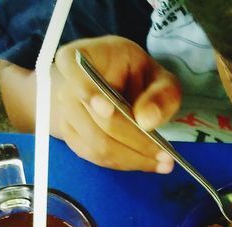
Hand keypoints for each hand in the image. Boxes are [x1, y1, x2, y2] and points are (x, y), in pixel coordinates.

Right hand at [51, 36, 182, 172]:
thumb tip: (147, 120)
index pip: (73, 70)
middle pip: (97, 121)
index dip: (87, 91)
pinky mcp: (72, 138)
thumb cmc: (134, 75)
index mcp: (81, 57)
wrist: (111, 83)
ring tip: (163, 163)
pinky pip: (97, 157)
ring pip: (98, 146)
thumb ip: (160, 93)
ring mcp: (65, 115)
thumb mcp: (156, 75)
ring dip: (132, 158)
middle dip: (134, 140)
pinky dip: (124, 163)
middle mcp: (66, 87)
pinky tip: (146, 162)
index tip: (108, 109)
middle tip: (165, 155)